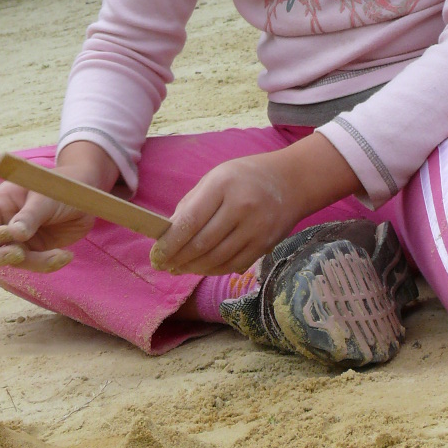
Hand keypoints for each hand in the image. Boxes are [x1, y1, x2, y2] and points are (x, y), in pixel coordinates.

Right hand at [0, 142, 119, 272]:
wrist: (84, 194)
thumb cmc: (60, 187)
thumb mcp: (45, 197)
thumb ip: (29, 215)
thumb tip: (15, 234)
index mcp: (0, 205)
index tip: (10, 235)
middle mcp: (5, 224)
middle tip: (20, 256)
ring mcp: (20, 240)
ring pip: (14, 261)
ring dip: (36, 263)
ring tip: (61, 255)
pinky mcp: (36, 250)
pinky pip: (35, 264)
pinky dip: (49, 265)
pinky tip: (66, 256)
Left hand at [149, 135, 361, 276]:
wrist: (292, 181)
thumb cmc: (245, 177)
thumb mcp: (215, 178)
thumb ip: (191, 204)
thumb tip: (168, 234)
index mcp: (223, 185)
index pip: (190, 221)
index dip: (170, 243)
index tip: (155, 255)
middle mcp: (241, 207)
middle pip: (201, 244)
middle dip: (178, 259)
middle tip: (164, 265)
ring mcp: (256, 228)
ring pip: (216, 259)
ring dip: (193, 268)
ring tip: (179, 268)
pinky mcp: (265, 245)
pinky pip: (233, 265)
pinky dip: (213, 270)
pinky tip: (202, 268)